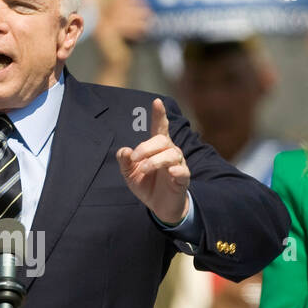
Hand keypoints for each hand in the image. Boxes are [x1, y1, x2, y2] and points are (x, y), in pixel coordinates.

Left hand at [117, 99, 190, 224]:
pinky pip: (183, 171)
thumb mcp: (130, 174)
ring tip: (145, 169)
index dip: (159, 115)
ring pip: (172, 154)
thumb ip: (125, 162)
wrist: (159, 206)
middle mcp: (169, 152)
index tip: (157, 102)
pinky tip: (170, 172)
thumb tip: (124, 151)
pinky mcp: (182, 179)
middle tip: (135, 158)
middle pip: (162, 141)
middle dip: (146, 147)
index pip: (159, 128)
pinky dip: (177, 170)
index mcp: (157, 148)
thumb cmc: (146, 184)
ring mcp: (178, 165)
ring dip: (156, 160)